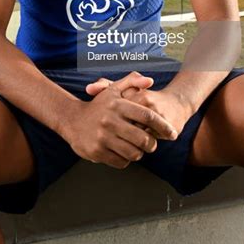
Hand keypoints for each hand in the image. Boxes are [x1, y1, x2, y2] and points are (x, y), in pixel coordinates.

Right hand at [63, 72, 177, 168]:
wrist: (72, 120)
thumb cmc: (98, 105)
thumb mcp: (113, 90)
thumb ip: (132, 81)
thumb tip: (151, 81)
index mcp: (117, 105)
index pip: (147, 116)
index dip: (163, 126)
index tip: (172, 133)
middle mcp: (110, 121)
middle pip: (143, 138)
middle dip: (152, 144)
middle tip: (152, 144)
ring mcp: (103, 138)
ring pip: (134, 153)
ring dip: (140, 153)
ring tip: (138, 148)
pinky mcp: (97, 152)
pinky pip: (121, 162)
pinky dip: (126, 160)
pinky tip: (124, 153)